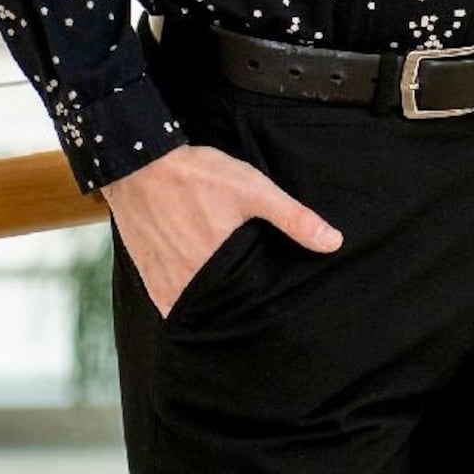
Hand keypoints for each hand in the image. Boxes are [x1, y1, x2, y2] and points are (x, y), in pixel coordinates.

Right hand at [101, 143, 341, 318]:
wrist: (140, 163)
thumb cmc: (197, 176)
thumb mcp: (253, 190)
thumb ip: (293, 218)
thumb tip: (333, 242)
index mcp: (214, 272)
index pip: (246, 306)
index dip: (261, 305)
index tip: (273, 301)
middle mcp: (185, 286)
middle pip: (220, 309)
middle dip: (238, 307)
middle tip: (253, 296)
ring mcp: (163, 285)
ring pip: (196, 308)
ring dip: (212, 304)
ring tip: (230, 292)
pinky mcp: (148, 278)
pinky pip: (172, 301)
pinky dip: (188, 297)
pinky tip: (202, 284)